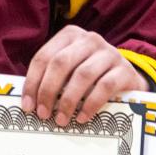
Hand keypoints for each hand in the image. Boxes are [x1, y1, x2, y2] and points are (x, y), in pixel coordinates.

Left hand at [22, 25, 148, 125]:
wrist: (127, 78)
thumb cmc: (90, 74)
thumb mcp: (70, 68)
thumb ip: (52, 77)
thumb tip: (29, 101)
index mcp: (70, 35)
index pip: (44, 57)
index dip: (33, 82)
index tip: (28, 106)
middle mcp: (89, 39)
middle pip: (61, 63)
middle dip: (48, 91)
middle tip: (43, 113)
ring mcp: (109, 52)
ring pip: (82, 75)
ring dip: (68, 100)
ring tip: (61, 119)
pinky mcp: (125, 70)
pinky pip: (104, 87)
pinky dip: (90, 104)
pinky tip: (82, 117)